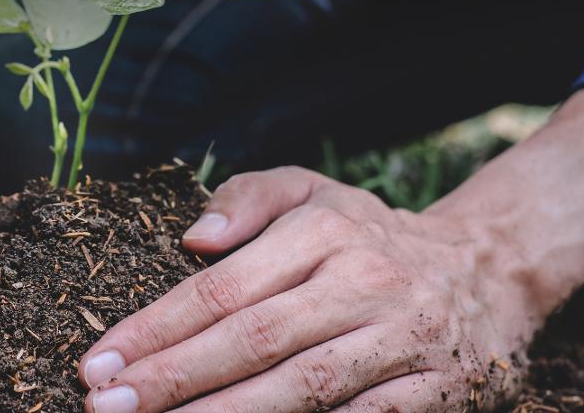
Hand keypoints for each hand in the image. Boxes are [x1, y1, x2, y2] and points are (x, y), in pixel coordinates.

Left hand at [78, 166, 538, 411]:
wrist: (485, 269)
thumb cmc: (375, 235)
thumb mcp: (317, 192)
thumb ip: (251, 198)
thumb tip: (192, 239)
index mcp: (327, 230)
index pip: (225, 286)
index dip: (157, 328)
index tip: (99, 362)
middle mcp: (363, 280)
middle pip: (255, 338)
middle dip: (173, 379)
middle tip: (103, 408)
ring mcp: (400, 337)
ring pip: (301, 386)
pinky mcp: (432, 388)